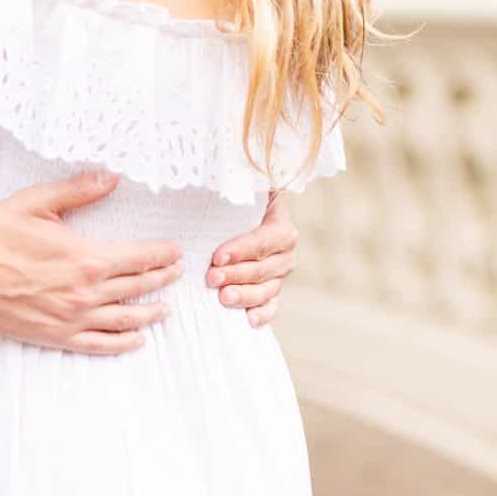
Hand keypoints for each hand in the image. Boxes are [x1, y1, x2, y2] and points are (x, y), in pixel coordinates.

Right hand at [0, 171, 183, 354]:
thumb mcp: (39, 201)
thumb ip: (79, 190)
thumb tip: (112, 178)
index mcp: (85, 258)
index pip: (138, 258)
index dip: (161, 255)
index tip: (175, 251)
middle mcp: (85, 293)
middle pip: (136, 288)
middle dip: (161, 280)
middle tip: (176, 273)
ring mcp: (71, 318)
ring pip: (123, 319)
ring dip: (149, 313)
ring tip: (165, 309)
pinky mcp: (55, 336)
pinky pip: (98, 344)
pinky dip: (122, 343)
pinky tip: (135, 340)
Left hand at [205, 190, 297, 328]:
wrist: (245, 214)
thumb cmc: (237, 198)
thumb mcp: (243, 186)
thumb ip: (240, 184)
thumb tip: (222, 174)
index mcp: (280, 224)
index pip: (265, 240)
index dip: (242, 250)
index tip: (217, 256)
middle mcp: (285, 252)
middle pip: (264, 268)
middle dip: (236, 274)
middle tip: (211, 278)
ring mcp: (280, 274)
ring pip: (267, 289)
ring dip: (245, 296)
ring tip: (223, 299)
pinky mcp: (271, 290)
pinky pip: (272, 306)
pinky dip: (262, 315)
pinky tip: (249, 321)